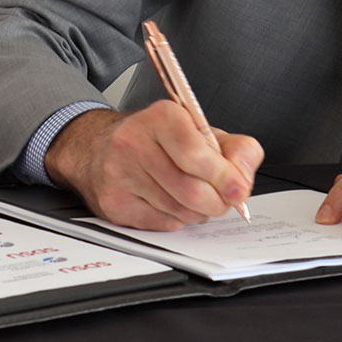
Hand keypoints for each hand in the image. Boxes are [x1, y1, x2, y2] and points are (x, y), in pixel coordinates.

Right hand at [43, 101, 261, 230]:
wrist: (96, 148)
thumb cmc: (155, 140)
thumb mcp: (198, 131)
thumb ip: (234, 149)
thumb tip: (244, 177)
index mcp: (161, 117)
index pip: (197, 155)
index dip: (224, 177)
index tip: (238, 189)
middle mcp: (134, 142)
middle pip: (191, 190)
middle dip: (217, 202)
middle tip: (223, 199)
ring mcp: (120, 174)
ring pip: (179, 210)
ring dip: (197, 211)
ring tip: (194, 197)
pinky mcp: (113, 203)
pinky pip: (162, 224)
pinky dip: (177, 219)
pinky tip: (172, 203)